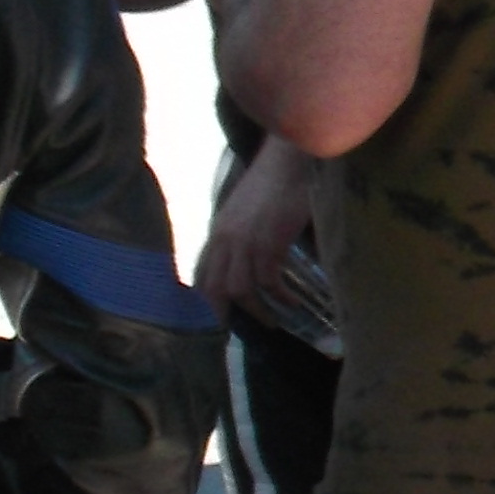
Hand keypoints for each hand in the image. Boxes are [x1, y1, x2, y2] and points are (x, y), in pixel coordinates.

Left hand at [195, 139, 314, 316]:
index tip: (214, 319)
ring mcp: (246, 242)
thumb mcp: (248, 212)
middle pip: (213, 288)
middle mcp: (225, 239)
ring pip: (239, 289)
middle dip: (221, 315)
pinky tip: (292, 303)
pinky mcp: (269, 243)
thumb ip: (242, 234)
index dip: (205, 300)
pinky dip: (280, 296)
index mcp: (219, 232)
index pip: (202, 274)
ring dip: (257, 311)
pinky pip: (269, 281)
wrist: (290, 160)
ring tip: (273, 322)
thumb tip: (251, 260)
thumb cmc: (275, 181)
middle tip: (235, 333)